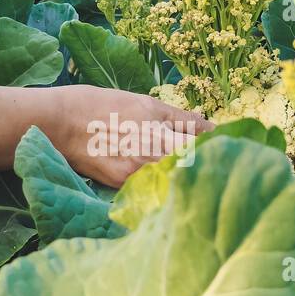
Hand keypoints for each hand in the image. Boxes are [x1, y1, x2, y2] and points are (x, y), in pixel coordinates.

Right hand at [53, 86, 212, 188]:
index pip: (206, 152)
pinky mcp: (124, 190)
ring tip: (194, 166)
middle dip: (209, 165)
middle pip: (194, 173)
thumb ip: (183, 119)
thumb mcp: (147, 104)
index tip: (233, 144)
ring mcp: (137, 182)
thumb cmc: (104, 106)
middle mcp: (152, 166)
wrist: (61, 124)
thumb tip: (213, 128)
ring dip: (188, 176)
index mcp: (162, 140)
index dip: (223, 148)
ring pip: (175, 184)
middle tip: (220, 157)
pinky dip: (165, 184)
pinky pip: (154, 190)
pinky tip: (169, 177)